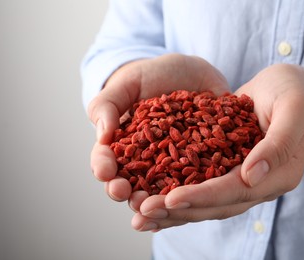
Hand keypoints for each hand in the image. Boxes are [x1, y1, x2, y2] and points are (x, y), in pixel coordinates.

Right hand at [88, 53, 229, 201]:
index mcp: (123, 144)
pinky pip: (198, 181)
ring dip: (159, 202)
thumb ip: (107, 105)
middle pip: (132, 183)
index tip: (105, 171)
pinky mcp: (202, 164)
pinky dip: (195, 193)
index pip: (106, 159)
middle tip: (130, 197)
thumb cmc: (152, 76)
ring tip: (157, 208)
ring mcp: (174, 165)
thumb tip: (102, 136)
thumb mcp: (127, 83)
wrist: (190, 72)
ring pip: (163, 190)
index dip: (103, 167)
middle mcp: (146, 161)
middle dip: (128, 193)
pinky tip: (194, 201)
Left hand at [131, 64, 303, 230]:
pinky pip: (200, 188)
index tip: (171, 199)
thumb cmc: (295, 92)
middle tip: (144, 212)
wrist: (290, 90)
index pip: (236, 190)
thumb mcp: (293, 109)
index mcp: (278, 174)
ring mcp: (242, 180)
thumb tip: (252, 176)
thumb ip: (278, 142)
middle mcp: (258, 184)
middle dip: (179, 210)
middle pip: (215, 205)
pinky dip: (177, 198)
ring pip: (205, 203)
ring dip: (172, 211)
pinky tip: (153, 203)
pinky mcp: (227, 171)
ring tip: (140, 216)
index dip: (204, 196)